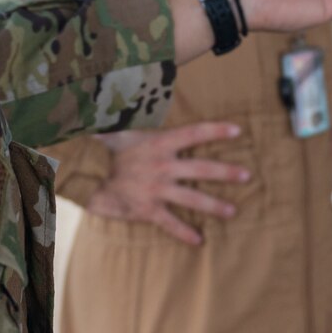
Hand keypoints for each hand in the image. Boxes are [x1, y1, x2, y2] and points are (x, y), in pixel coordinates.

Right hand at [84, 121, 248, 245]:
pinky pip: (170, 223)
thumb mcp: (123, 129)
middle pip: (202, 168)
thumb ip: (136, 118)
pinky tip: (199, 241)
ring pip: (192, 198)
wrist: (84, 177)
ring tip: (233, 212)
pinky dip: (184, 233)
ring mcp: (156, 189)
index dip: (216, 131)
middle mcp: (162, 166)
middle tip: (247, 175)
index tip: (238, 130)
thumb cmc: (107, 151)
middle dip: (226, 172)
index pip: (194, 133)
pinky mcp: (147, 209)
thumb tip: (133, 91)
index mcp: (159, 143)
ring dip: (214, 206)